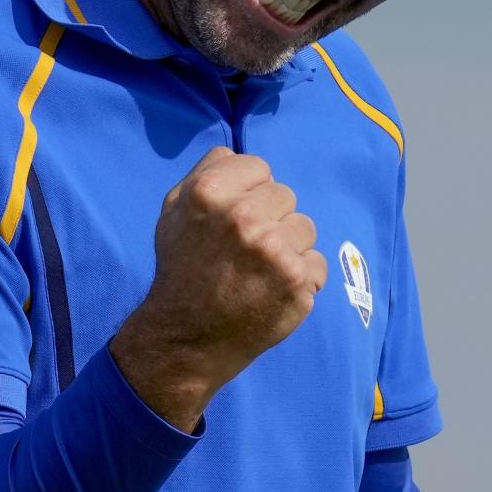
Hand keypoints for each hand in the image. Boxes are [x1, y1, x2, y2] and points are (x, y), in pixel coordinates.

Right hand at [109, 145, 327, 430]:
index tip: (233, 219)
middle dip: (270, 218)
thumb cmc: (181, 269)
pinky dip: (300, 279)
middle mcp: (244, 218)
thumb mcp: (174, 211)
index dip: (248, 192)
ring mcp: (275, 252)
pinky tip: (273, 291)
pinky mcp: (297, 284)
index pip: (260, 168)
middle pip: (286, 195)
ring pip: (305, 228)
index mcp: (211, 193)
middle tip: (245, 249)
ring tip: (259, 271)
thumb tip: (236, 154)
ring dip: (288, 247)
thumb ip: (205, 172)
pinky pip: (317, 264)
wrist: (186, 338)